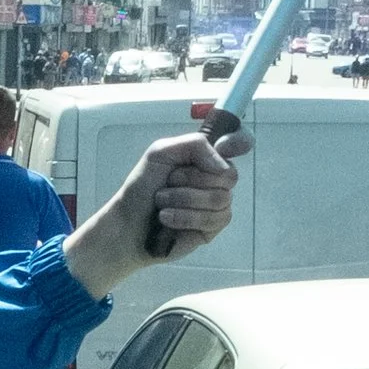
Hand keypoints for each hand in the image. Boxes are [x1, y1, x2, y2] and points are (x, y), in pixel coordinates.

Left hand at [65, 123, 246, 299]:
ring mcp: (217, 204)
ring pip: (220, 198)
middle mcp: (215, 179)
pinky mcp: (213, 227)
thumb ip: (194, 145)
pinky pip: (214, 219)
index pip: (239, 141)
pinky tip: (168, 219)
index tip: (225, 147)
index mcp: (206, 157)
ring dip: (184, 199)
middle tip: (169, 182)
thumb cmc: (142, 187)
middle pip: (230, 175)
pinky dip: (186, 217)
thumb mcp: (161, 153)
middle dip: (193, 178)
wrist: (128, 223)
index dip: (240, 141)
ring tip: (162, 203)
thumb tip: (223, 167)